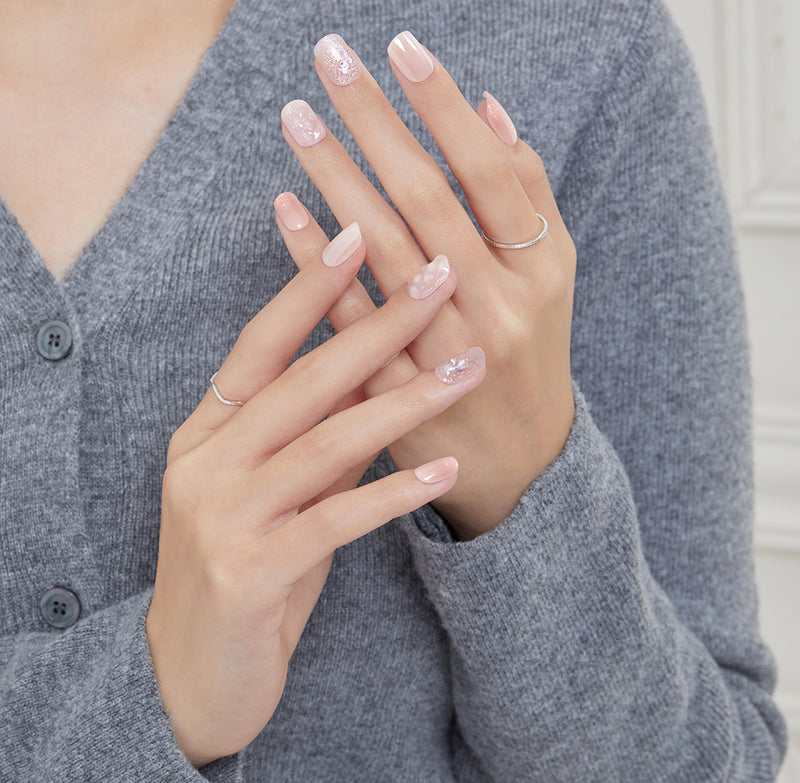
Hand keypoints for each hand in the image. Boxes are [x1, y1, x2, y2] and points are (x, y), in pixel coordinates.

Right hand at [146, 227, 483, 766]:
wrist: (189, 676)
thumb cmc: (243, 571)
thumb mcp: (275, 492)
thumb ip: (314, 437)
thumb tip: (373, 374)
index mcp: (205, 432)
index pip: (261, 344)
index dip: (309, 287)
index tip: (362, 231)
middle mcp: (205, 464)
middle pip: (302, 380)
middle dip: (377, 325)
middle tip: (439, 277)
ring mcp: (221, 519)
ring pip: (325, 444)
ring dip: (404, 401)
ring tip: (468, 369)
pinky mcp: (248, 576)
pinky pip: (335, 521)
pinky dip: (394, 492)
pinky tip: (445, 471)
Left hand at [278, 32, 575, 538]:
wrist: (521, 462)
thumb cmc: (532, 353)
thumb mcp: (553, 276)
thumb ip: (530, 193)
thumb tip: (494, 108)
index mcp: (542, 270)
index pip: (488, 169)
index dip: (442, 106)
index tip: (401, 46)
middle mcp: (499, 306)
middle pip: (428, 199)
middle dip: (376, 124)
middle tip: (330, 61)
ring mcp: (447, 351)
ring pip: (385, 253)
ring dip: (337, 178)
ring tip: (297, 118)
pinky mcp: (402, 392)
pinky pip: (353, 320)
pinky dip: (319, 264)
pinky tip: (286, 209)